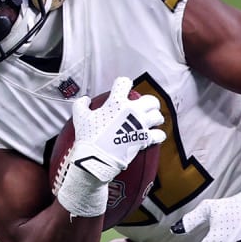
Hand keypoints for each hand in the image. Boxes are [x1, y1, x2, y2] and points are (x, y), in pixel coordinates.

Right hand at [56, 79, 165, 217]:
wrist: (96, 158)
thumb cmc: (88, 138)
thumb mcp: (80, 117)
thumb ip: (81, 105)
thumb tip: (85, 100)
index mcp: (116, 102)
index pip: (124, 83)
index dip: (123, 84)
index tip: (123, 88)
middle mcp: (132, 111)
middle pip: (150, 100)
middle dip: (148, 103)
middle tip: (144, 107)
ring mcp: (140, 125)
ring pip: (158, 116)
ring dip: (155, 118)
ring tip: (150, 121)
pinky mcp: (145, 139)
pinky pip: (159, 134)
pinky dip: (158, 135)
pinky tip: (153, 136)